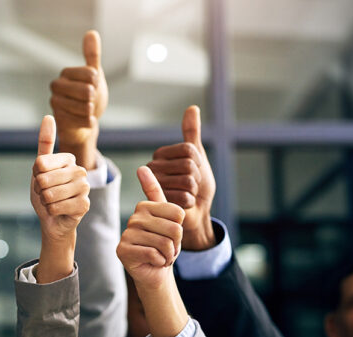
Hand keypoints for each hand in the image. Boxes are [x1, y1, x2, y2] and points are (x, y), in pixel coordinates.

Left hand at [31, 115, 89, 282]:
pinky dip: (51, 211)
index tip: (42, 180)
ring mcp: (85, 188)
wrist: (52, 219)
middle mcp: (80, 170)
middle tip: (46, 194)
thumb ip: (45, 143)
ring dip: (44, 202)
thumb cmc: (45, 192)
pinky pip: (55, 207)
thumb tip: (49, 116)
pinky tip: (59, 211)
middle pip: (44, 179)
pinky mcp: (85, 205)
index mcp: (69, 158)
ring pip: (49, 194)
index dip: (35, 175)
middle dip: (39, 190)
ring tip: (52, 202)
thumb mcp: (39, 168)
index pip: (40, 163)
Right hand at [50, 30, 106, 169]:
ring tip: (86, 110)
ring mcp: (56, 103)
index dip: (97, 82)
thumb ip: (92, 55)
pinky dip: (90, 122)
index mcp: (65, 73)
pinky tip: (84, 120)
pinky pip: (85, 120)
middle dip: (94, 98)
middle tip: (89, 100)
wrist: (83, 123)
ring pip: (86, 107)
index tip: (92, 86)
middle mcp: (56, 86)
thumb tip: (91, 32)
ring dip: (92, 111)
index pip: (91, 74)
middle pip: (87, 91)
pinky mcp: (59, 120)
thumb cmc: (89, 97)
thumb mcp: (94, 75)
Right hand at [118, 166, 189, 336]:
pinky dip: (159, 262)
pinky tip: (152, 262)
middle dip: (175, 244)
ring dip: (168, 254)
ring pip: (165, 243)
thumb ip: (157, 194)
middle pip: (174, 229)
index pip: (178, 214)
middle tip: (165, 248)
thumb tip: (142, 167)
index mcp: (145, 206)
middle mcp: (134, 218)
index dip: (180, 229)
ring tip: (159, 255)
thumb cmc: (164, 245)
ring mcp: (127, 234)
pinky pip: (154, 254)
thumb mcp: (169, 219)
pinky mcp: (123, 250)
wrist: (156, 271)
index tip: (170, 235)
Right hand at [146, 106, 215, 250]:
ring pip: (188, 182)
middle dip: (197, 179)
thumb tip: (192, 107)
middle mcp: (152, 167)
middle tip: (191, 186)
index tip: (195, 171)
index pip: (189, 150)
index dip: (199, 162)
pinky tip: (183, 205)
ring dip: (194, 191)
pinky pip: (185, 198)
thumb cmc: (197, 185)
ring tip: (186, 194)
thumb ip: (191, 132)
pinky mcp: (158, 203)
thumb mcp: (197, 156)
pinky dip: (190, 203)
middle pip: (189, 166)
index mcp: (160, 154)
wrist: (195, 212)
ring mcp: (154, 186)